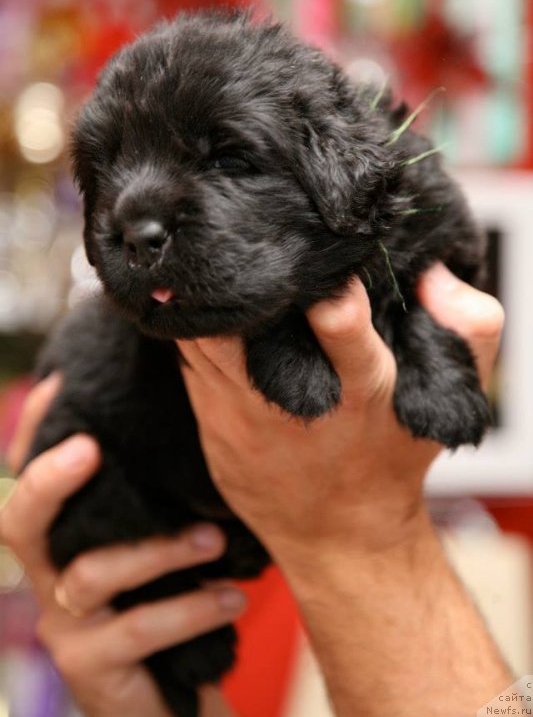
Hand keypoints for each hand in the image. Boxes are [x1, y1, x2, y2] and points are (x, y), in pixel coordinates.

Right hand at [1, 380, 240, 716]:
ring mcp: (66, 628)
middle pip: (20, 523)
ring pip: (90, 574)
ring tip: (217, 541)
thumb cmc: (174, 606)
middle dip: (47, 480)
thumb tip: (191, 425)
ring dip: (159, 550)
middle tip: (90, 447)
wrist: (178, 699)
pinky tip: (233, 598)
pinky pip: (138, 630)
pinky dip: (190, 608)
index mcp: (65, 542)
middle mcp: (50, 580)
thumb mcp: (164, 549)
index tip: (59, 382)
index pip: (30, 479)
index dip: (34, 431)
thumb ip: (158, 502)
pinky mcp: (92, 670)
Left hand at [176, 263, 503, 563]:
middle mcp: (294, 400)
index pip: (341, 324)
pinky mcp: (213, 425)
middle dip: (241, 285)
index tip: (312, 255)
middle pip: (246, 325)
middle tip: (239, 250)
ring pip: (204, 338)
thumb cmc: (393, 459)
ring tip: (217, 272)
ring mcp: (243, 415)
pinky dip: (192, 333)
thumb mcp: (448, 401)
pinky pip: (189, 364)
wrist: (341, 536)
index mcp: (360, 386)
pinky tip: (201, 314)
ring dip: (209, 304)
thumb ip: (470, 332)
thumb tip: (433, 276)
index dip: (325, 284)